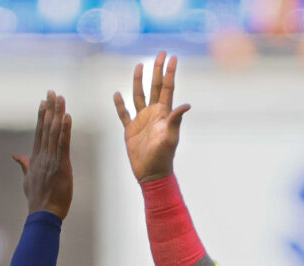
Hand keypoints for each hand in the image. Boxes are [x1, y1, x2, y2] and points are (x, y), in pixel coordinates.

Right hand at [14, 90, 72, 219]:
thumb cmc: (38, 199)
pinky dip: (65, 130)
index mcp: (35, 158)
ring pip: (54, 132)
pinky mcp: (60, 166)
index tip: (44, 101)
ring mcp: (50, 160)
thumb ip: (23, 165)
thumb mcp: (27, 180)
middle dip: (50, 109)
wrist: (43, 214)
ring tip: (60, 98)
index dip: (41, 116)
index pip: (39, 132)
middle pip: (46, 128)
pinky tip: (67, 117)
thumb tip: (15, 156)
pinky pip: (63, 145)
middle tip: (52, 92)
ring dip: (58, 114)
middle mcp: (42, 156)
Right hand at [113, 51, 189, 183]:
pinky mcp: (131, 130)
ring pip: (139, 95)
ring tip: (139, 65)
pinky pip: (124, 114)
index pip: (168, 88)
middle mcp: (153, 113)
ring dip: (139, 81)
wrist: (151, 173)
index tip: (173, 57)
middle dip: (157, 70)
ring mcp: (141, 120)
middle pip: (155, 86)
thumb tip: (186, 105)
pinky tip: (117, 94)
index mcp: (163, 113)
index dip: (170, 72)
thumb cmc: (163, 156)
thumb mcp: (170, 137)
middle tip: (161, 53)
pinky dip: (120, 104)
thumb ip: (175, 120)